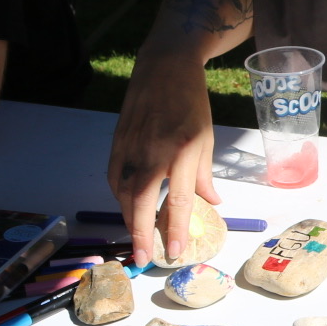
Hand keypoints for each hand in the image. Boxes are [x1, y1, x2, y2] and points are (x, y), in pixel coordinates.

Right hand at [107, 52, 222, 265]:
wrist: (166, 67)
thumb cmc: (192, 103)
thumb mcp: (207, 139)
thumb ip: (205, 176)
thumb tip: (212, 204)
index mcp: (183, 151)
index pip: (177, 200)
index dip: (173, 229)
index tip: (173, 252)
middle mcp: (155, 151)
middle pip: (141, 201)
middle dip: (140, 233)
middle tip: (143, 257)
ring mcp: (132, 146)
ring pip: (123, 192)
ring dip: (128, 218)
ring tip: (137, 236)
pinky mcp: (118, 141)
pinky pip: (114, 176)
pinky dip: (118, 196)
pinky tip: (126, 206)